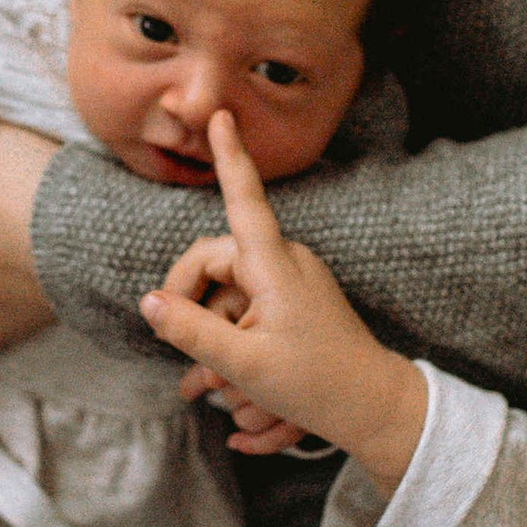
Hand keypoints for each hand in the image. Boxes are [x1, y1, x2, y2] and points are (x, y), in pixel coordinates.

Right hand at [137, 114, 427, 489]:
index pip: (244, 199)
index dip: (230, 158)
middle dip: (191, 308)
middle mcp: (285, 263)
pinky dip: (234, 345)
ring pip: (228, 296)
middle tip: (178, 357)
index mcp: (275, 265)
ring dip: (212, 339)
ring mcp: (292, 284)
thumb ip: (190, 330)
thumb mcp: (243, 363)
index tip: (220, 116)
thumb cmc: (316, 384)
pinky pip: (249, 313)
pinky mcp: (295, 305)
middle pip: (214, 264)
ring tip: (211, 390)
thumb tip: (150, 302)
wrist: (376, 410)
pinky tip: (236, 393)